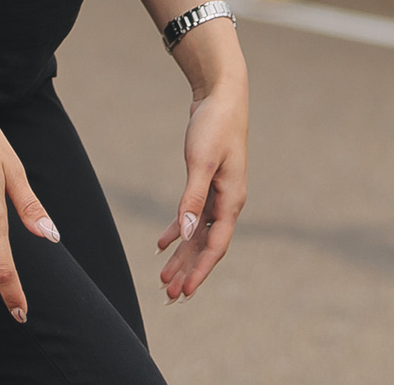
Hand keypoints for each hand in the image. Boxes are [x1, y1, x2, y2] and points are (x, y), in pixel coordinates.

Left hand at [157, 72, 247, 303]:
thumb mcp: (202, 161)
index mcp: (232, 200)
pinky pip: (194, 216)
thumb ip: (193, 198)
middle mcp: (228, 201)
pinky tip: (162, 244)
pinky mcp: (209, 183)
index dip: (200, 271)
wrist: (222, 96)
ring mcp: (219, 194)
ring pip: (199, 234)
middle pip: (206, 246)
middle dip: (188, 271)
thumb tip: (187, 233)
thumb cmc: (215, 125)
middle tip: (168, 296)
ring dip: (182, 256)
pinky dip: (179, 230)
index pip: (216, 245)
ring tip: (163, 279)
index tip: (184, 292)